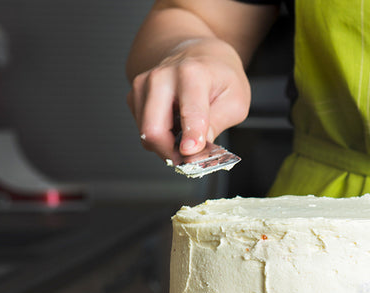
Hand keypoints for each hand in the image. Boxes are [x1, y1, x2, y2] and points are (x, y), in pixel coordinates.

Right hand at [127, 37, 249, 162]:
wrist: (201, 54)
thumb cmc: (220, 77)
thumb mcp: (235, 101)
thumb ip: (217, 125)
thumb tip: (197, 149)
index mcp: (192, 74)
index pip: (189, 112)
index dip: (191, 137)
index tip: (192, 153)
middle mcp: (162, 76)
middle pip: (154, 129)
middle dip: (172, 152)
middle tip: (190, 160)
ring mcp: (144, 85)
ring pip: (146, 134)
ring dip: (167, 146)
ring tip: (187, 139)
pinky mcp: (134, 95)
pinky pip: (143, 130)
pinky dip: (160, 137)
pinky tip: (176, 128)